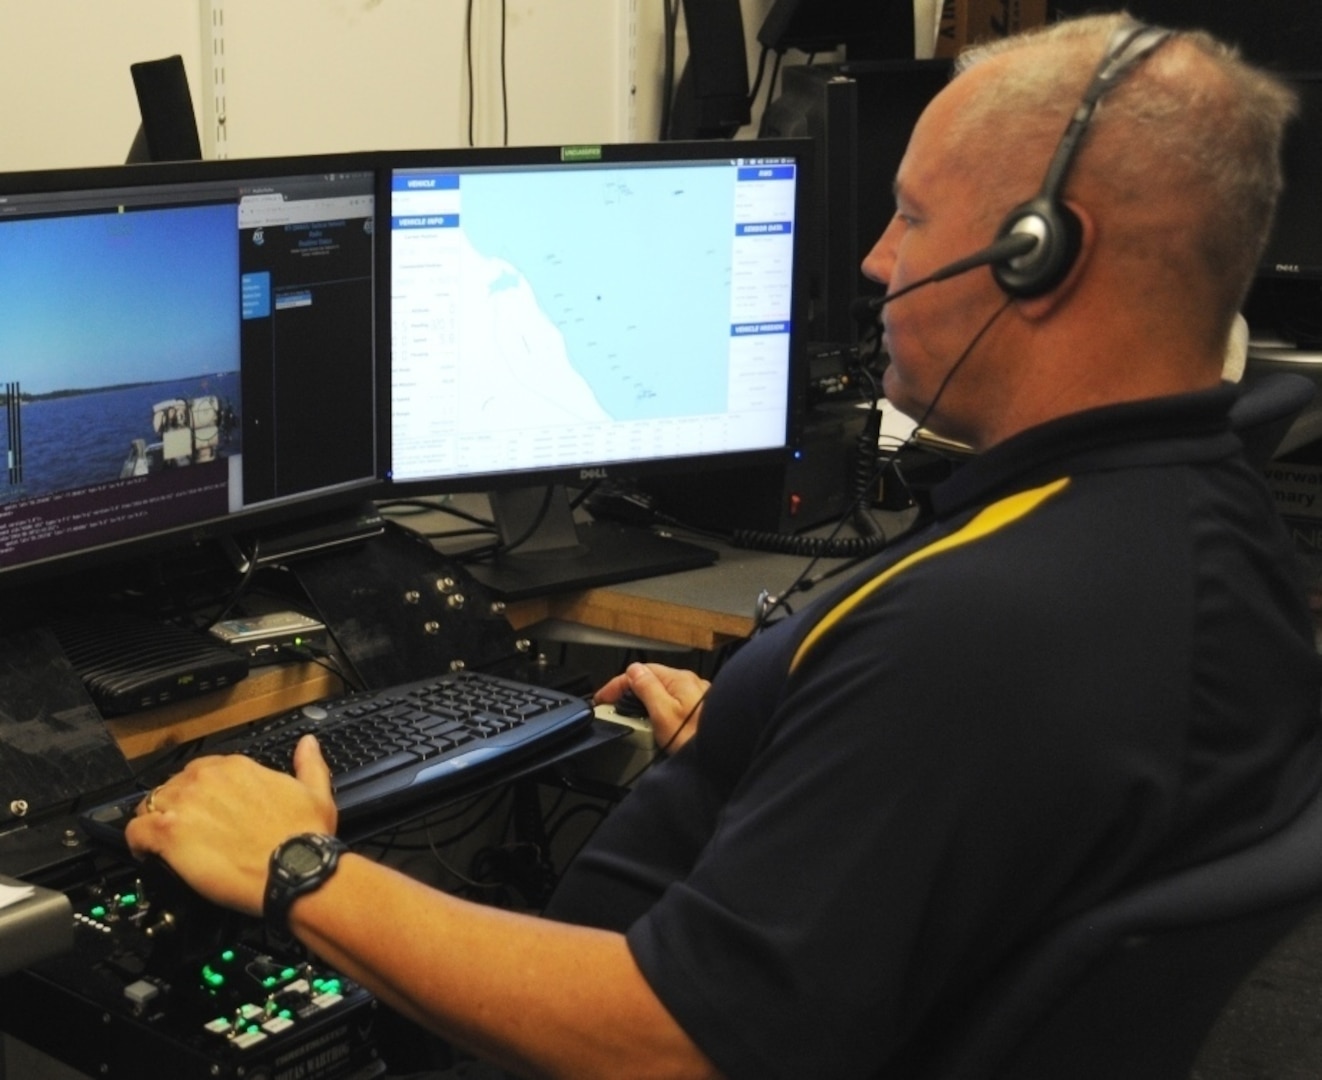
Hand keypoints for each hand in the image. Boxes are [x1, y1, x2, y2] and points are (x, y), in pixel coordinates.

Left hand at [125, 735, 337, 916]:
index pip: (204, 771)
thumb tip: (308, 744)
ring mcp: (185, 805)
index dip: (203, 793)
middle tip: (189, 832)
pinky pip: (135, 831)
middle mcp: (207, 779)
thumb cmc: (303, 838)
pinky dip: (138, 844)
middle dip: (178, 806)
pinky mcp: (167, 833)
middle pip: (174, 786)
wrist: (293, 871)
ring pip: (150, 804)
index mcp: (238, 767)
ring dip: (155, 821)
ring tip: (165, 845)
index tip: (208, 811)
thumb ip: (308, 764)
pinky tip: (149, 855)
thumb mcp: (316, 792)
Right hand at [595, 662, 708, 753]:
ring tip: (632, 720)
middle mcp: (690, 683)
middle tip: (613, 709)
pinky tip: (657, 725)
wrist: (726, 754)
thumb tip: (633, 671)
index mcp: (678, 680)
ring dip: (644, 702)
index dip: (616, 685)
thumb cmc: (697, 738)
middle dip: (629, 692)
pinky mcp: (702, 711)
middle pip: (652, 680)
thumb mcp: (663, 713)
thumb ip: (647, 688)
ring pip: (663, 692)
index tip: (603, 699)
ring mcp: (698, 696)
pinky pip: (674, 704)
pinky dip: (659, 710)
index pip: (640, 672)